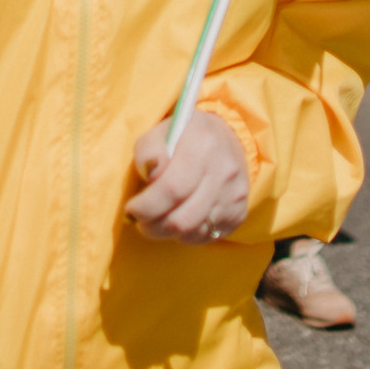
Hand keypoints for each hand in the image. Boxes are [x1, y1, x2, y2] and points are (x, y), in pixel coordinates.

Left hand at [126, 112, 250, 242]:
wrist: (228, 139)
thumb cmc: (185, 137)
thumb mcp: (161, 131)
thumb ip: (149, 150)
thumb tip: (150, 175)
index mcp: (202, 145)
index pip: (172, 188)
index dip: (146, 206)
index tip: (131, 209)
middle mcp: (224, 172)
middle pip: (182, 219)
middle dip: (152, 226)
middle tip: (140, 221)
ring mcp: (234, 196)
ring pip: (193, 233)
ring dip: (166, 232)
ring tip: (156, 219)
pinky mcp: (238, 214)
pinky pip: (206, 237)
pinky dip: (186, 234)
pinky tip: (178, 218)